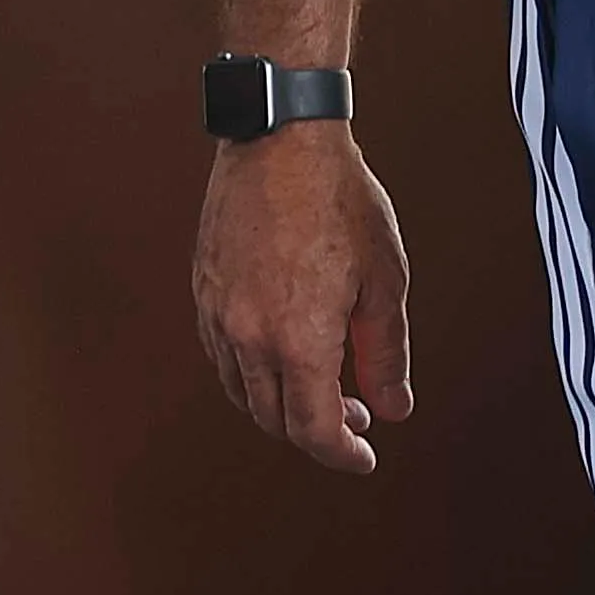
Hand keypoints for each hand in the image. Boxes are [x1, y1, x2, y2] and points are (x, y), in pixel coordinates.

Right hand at [195, 125, 411, 474]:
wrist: (281, 138)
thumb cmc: (338, 201)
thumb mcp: (385, 282)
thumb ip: (386, 356)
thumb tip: (391, 409)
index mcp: (298, 341)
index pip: (314, 431)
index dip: (342, 455)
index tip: (364, 456)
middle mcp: (248, 335)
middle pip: (275, 420)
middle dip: (317, 430)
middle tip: (354, 413)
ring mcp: (219, 311)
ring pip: (242, 391)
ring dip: (281, 404)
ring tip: (320, 382)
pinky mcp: (203, 287)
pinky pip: (220, 353)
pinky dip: (251, 371)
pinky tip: (281, 349)